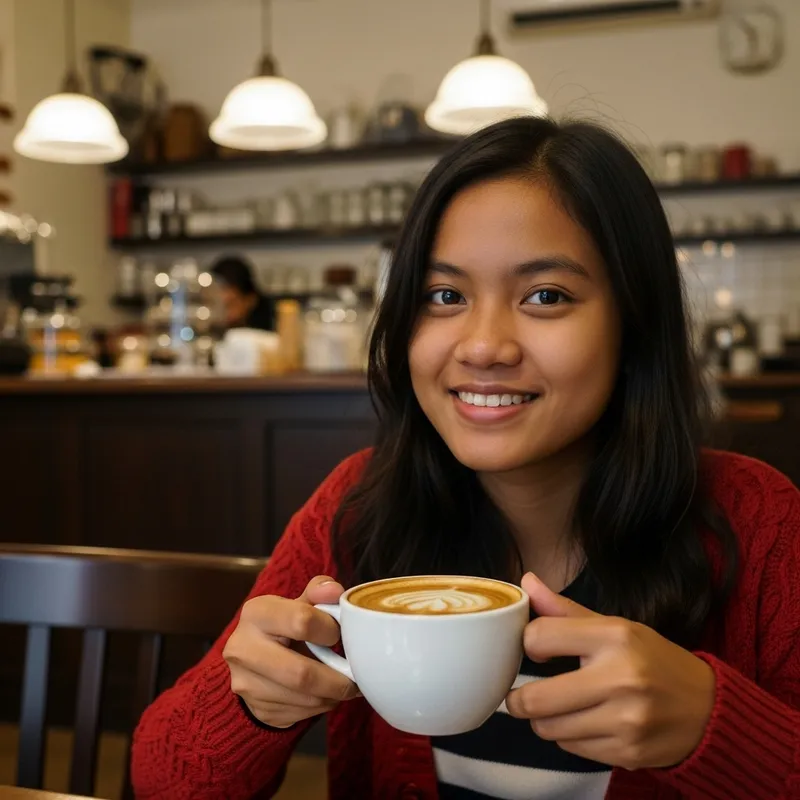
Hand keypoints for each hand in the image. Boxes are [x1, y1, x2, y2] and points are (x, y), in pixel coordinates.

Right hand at [223, 575, 359, 728]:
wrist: (255, 656)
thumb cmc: (286, 624)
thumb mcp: (299, 602)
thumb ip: (319, 592)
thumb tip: (335, 591)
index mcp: (256, 613)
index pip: (301, 621)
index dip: (329, 630)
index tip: (337, 634)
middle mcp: (242, 648)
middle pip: (300, 673)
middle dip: (336, 679)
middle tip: (354, 678)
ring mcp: (245, 683)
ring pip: (302, 698)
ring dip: (331, 695)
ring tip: (343, 685)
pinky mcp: (257, 708)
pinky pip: (299, 714)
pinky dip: (320, 706)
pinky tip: (324, 694)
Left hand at [505, 572, 714, 770]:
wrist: (709, 709)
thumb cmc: (653, 660)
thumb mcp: (615, 626)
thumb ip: (565, 609)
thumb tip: (527, 582)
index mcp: (614, 637)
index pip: (540, 637)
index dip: (528, 644)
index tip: (534, 649)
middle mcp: (620, 678)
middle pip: (535, 698)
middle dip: (519, 699)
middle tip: (520, 696)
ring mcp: (625, 720)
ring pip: (549, 729)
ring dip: (544, 720)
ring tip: (557, 708)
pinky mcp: (628, 753)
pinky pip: (572, 748)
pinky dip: (569, 738)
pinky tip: (584, 723)